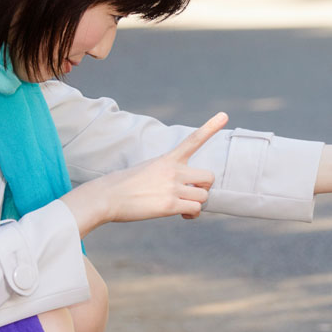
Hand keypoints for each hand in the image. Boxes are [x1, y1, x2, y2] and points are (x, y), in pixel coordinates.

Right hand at [61, 113, 224, 233]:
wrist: (107, 197)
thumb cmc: (123, 185)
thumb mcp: (146, 168)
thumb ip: (166, 173)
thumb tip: (178, 190)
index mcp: (168, 159)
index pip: (193, 140)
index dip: (211, 127)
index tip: (225, 115)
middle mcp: (173, 171)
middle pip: (209, 177)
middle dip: (204, 187)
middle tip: (191, 193)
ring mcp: (172, 187)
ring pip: (203, 196)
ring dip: (196, 203)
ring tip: (184, 207)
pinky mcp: (170, 205)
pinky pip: (195, 209)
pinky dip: (192, 214)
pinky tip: (182, 215)